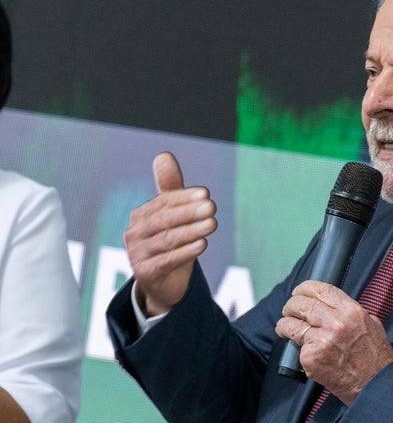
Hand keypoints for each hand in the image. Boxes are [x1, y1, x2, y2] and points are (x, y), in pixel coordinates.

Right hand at [124, 152, 216, 315]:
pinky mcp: (146, 274)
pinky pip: (167, 261)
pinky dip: (186, 252)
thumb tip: (164, 155)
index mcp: (141, 216)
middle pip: (164, 221)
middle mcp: (135, 234)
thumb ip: (170, 188)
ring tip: (212, 224)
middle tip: (212, 208)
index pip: (163, 203)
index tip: (206, 194)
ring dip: (192, 231)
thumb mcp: (171, 215)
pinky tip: (203, 245)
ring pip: (167, 240)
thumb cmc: (169, 243)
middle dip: (189, 213)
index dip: (184, 197)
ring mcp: (137, 255)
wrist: (164, 283)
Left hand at [275, 281, 392, 405]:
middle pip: (303, 304)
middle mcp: (336, 322)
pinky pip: (297, 346)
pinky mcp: (312, 358)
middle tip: (289, 309)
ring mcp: (322, 340)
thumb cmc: (375, 357)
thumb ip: (352, 312)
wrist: (375, 385)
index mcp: (351, 311)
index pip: (321, 290)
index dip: (305, 288)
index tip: (299, 291)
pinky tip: (299, 349)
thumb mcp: (371, 324)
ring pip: (292, 324)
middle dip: (291, 305)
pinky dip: (295, 347)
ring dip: (285, 324)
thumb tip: (334, 306)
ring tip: (285, 326)